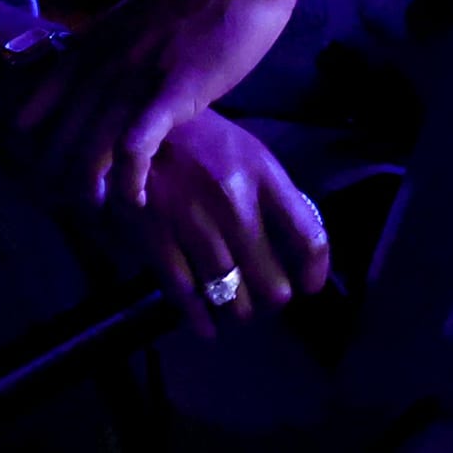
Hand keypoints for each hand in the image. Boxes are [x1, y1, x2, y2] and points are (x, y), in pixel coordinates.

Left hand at [16, 0, 318, 206]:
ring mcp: (134, 77)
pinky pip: (135, 147)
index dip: (31, 150)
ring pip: (87, 150)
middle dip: (55, 182)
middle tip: (70, 209)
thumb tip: (106, 84)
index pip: (33, 109)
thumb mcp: (139, 21)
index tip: (44, 177)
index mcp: (88, 47)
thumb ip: (115, 53)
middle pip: (54, 140)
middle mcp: (100, 64)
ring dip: (89, 190)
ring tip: (99, 215)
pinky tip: (136, 200)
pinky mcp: (173, 90)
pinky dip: (130, 181)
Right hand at [116, 109, 330, 336]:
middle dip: (273, 301)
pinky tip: (207, 327)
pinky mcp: (156, 235)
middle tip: (267, 302)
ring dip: (239, 313)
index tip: (308, 287)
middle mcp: (235, 202)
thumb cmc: (202, 141)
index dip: (314, 273)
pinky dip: (199, 318)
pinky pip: (184, 293)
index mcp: (264, 176)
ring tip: (239, 313)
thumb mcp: (250, 154)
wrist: (138, 125)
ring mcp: (195, 222)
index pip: (307, 238)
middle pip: (271, 281)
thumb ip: (275, 197)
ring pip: (230, 295)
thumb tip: (296, 247)